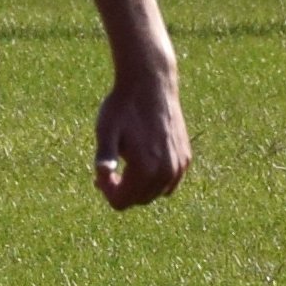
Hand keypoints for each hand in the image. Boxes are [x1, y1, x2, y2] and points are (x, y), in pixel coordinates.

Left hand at [94, 70, 190, 209]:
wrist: (151, 83)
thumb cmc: (123, 106)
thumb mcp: (106, 131)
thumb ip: (104, 156)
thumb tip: (102, 175)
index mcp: (145, 169)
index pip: (121, 202)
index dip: (107, 191)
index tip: (99, 173)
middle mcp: (166, 172)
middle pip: (138, 200)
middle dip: (122, 191)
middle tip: (109, 170)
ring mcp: (179, 166)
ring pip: (155, 193)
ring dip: (139, 186)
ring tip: (125, 165)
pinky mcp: (186, 157)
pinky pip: (169, 182)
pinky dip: (155, 179)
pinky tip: (144, 160)